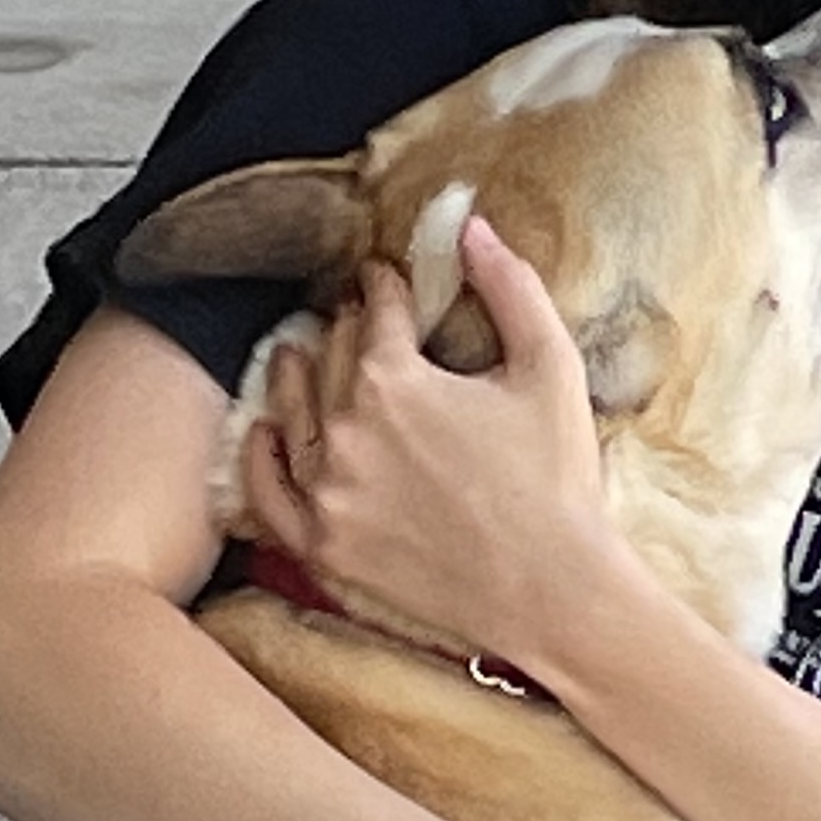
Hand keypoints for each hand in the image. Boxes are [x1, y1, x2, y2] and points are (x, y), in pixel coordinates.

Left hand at [242, 218, 620, 670]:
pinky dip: (261, 458)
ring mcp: (328, 493)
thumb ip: (511, 287)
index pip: (377, 311)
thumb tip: (473, 226)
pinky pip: (268, 494)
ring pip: (292, 414)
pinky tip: (263, 432)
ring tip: (298, 356)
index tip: (389, 279)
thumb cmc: (560, 483)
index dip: (387, 286)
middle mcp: (346, 431)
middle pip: (333, 356)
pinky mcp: (325, 547)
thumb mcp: (550, 368)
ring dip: (296, 377)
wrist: (554, 595)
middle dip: (350, 330)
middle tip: (361, 321)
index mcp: (394, 379)